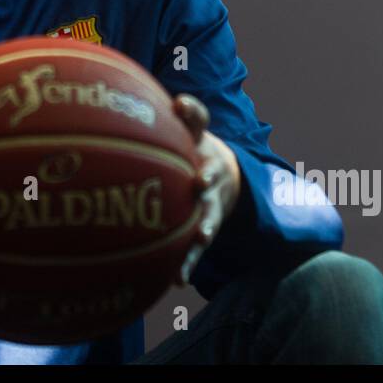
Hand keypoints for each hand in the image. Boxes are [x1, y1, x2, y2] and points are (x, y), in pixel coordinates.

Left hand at [170, 93, 241, 287]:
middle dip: (207, 176)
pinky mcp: (204, 228)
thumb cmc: (190, 148)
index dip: (191, 113)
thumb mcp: (185, 129)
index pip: (199, 123)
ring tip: (203, 234)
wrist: (226, 175)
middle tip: (200, 181)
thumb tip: (157, 102)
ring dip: (206, 224)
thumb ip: (176, 116)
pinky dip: (188, 264)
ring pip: (210, 215)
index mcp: (200, 144)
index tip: (180, 106)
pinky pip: (196, 250)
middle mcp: (209, 174)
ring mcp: (209, 203)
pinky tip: (177, 281)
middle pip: (213, 176)